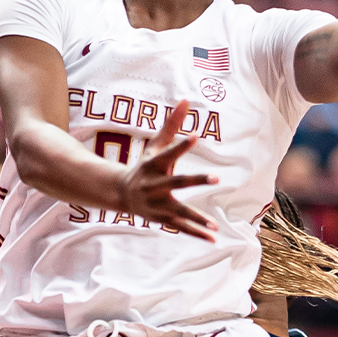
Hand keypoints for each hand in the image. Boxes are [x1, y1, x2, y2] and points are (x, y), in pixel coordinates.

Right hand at [115, 99, 218, 240]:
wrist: (120, 193)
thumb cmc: (145, 166)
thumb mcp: (155, 146)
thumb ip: (172, 125)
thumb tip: (186, 100)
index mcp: (154, 164)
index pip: (169, 153)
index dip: (181, 145)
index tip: (196, 136)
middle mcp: (154, 185)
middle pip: (177, 182)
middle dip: (196, 180)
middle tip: (217, 178)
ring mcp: (157, 204)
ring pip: (179, 211)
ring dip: (196, 218)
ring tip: (215, 224)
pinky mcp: (161, 218)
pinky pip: (180, 227)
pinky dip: (196, 233)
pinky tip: (213, 237)